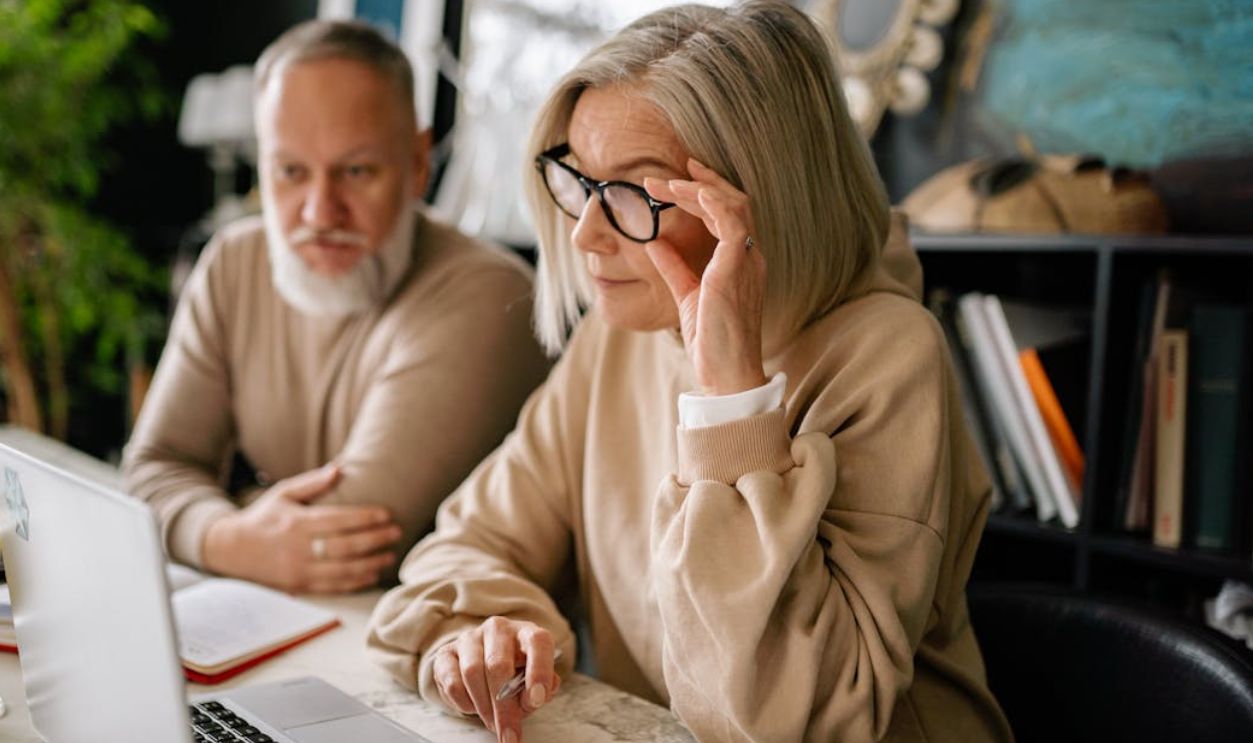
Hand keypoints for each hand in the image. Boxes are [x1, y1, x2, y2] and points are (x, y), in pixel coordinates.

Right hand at [202, 464, 401, 592]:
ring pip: (343, 570)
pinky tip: (373, 575)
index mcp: (297, 523)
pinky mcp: (299, 586)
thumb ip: (312, 483)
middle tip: (397, 532)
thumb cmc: (263, 517)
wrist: (230, 550)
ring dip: (371, 563)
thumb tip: (339, 468)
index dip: (366, 518)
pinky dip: (356, 582)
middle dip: (375, 540)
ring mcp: (299, 570)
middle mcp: (298, 548)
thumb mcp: (282, 493)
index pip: (339, 520)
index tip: (387, 514)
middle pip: (345, 546)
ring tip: (391, 555)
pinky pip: (333, 587)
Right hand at [431, 617, 561, 742]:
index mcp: (526, 632)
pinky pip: (452, 682)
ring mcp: (470, 638)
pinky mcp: (446, 653)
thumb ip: (540, 690)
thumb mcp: (534, 681)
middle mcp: (498, 629)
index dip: (539, 671)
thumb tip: (534, 698)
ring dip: (483, 706)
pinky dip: (464, 702)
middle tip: (508, 733)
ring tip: (492, 722)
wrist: (483, 662)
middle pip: (498, 665)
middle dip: (504, 707)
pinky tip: (473, 707)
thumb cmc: (516, 673)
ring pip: (472, 672)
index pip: (538, 642)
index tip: (537, 700)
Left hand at [644, 159, 767, 395]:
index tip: (674, 180)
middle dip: (699, 183)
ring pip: (733, 205)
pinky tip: (692, 193)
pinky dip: (714, 203)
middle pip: (733, 202)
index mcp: (741, 261)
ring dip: (698, 189)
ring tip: (666, 184)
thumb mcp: (688, 296)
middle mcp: (750, 256)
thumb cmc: (713, 342)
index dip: (702, 193)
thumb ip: (675, 267)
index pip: (727, 214)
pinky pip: (733, 224)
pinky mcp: (737, 268)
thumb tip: (655, 243)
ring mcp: (747, 260)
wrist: (727, 374)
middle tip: (663, 176)